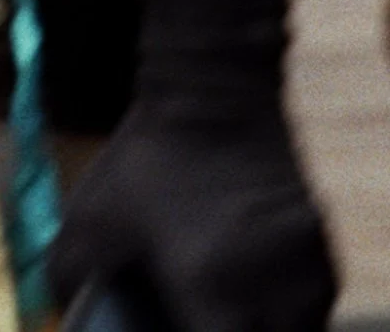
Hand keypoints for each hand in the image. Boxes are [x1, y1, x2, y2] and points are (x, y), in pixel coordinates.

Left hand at [50, 106, 334, 331]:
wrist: (215, 81)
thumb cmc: (146, 156)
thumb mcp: (85, 224)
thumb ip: (71, 288)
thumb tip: (73, 315)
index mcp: (214, 288)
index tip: (171, 329)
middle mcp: (270, 279)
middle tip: (206, 323)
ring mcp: (302, 253)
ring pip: (302, 326)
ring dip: (274, 329)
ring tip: (238, 320)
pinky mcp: (317, 229)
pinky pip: (316, 297)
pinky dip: (293, 311)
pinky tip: (261, 307)